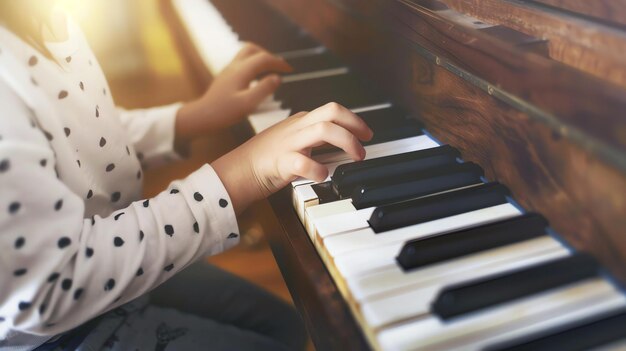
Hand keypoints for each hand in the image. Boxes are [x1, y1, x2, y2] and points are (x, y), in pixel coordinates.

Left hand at [175, 43, 291, 142]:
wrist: (202, 116)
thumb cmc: (224, 112)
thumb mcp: (248, 104)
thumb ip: (264, 89)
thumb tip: (277, 78)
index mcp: (241, 71)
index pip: (264, 58)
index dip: (279, 62)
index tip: (290, 70)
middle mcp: (234, 67)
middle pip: (253, 49)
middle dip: (268, 55)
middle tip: (279, 66)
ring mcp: (228, 70)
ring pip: (245, 54)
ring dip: (259, 58)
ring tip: (269, 70)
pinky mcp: (225, 77)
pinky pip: (241, 63)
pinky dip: (252, 65)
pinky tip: (255, 79)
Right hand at [212, 103, 373, 213]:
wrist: (238, 171)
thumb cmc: (267, 159)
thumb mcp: (293, 140)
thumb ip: (313, 137)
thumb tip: (341, 141)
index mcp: (300, 121)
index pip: (333, 110)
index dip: (354, 120)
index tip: (367, 133)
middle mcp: (297, 128)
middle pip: (332, 112)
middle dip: (355, 125)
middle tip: (365, 143)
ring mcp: (289, 143)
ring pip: (323, 130)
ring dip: (346, 142)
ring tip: (356, 158)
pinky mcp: (281, 162)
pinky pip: (304, 162)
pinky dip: (319, 169)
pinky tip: (324, 176)